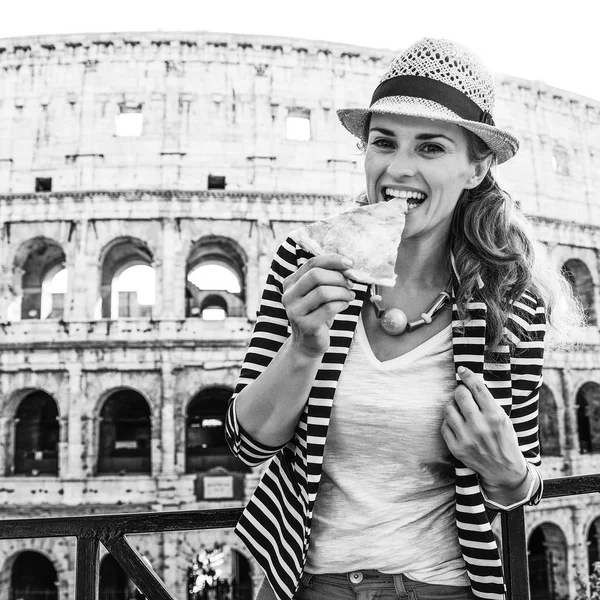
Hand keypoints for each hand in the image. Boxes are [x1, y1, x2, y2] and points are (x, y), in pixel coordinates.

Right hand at [282, 254, 354, 357]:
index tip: (350, 263)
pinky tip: (344, 305)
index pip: (312, 263)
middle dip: (338, 277)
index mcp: (291, 283)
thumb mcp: (318, 293)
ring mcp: (295, 311)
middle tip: (350, 283)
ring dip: (342, 292)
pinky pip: (329, 308)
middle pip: (316, 275)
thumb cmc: (316, 314)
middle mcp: (289, 296)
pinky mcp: (306, 325)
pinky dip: (342, 304)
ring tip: (349, 295)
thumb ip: (326, 278)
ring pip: (323, 292)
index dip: (332, 260)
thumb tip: (347, 265)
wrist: (307, 343)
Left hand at [441, 367, 528, 491]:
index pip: (477, 388)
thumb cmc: (504, 440)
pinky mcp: (456, 448)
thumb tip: (470, 382)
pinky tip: (456, 423)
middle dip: (460, 391)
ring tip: (459, 409)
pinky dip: (448, 421)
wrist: (504, 470)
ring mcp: (466, 437)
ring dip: (452, 405)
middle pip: (460, 395)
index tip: (462, 370)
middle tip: (462, 394)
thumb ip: (488, 402)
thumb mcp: (504, 419)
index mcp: (495, 416)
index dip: (468, 375)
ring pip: (448, 409)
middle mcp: (480, 426)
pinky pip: (444, 425)